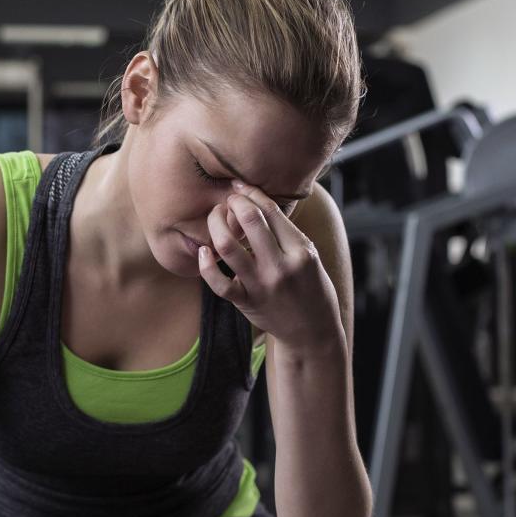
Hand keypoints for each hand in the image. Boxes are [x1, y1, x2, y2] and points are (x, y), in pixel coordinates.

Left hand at [197, 181, 340, 350]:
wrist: (312, 331)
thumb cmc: (310, 287)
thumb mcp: (309, 255)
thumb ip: (286, 233)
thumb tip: (258, 200)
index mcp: (300, 250)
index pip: (271, 211)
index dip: (251, 193)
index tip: (240, 186)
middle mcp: (281, 266)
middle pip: (250, 221)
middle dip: (233, 203)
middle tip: (227, 200)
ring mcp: (261, 285)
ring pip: (228, 246)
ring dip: (216, 225)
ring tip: (215, 218)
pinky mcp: (246, 301)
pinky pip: (218, 282)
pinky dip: (206, 264)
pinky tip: (203, 251)